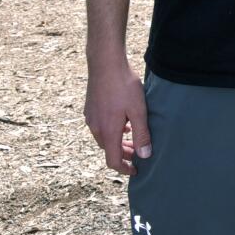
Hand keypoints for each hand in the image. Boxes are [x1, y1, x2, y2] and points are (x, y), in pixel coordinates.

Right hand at [84, 58, 150, 174]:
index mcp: (108, 131)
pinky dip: (112, 130)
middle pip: (108, 149)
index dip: (124, 168)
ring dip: (117, 142)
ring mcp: (90, 118)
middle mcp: (96, 128)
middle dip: (123, 154)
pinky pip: (100, 126)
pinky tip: (123, 122)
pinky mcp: (90, 109)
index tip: (136, 170)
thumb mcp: (138, 110)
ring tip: (132, 138)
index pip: (112, 160)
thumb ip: (142, 134)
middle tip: (138, 153)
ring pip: (104, 138)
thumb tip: (145, 155)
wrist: (105, 64)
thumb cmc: (124, 86)